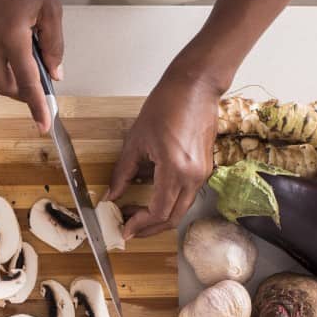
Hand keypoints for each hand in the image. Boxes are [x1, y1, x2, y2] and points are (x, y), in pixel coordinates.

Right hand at [0, 0, 61, 131]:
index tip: (43, 125)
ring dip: (11, 61)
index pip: (26, 82)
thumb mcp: (51, 7)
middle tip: (38, 89)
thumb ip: (54, 45)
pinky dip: (0, 43)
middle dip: (20, 92)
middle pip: (3, 83)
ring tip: (26, 35)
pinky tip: (9, 20)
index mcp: (11, 35)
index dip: (36, 106)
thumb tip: (55, 73)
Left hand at [106, 69, 221, 238]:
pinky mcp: (204, 169)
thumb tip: (113, 195)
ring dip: (160, 216)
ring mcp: (202, 174)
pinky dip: (169, 202)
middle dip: (149, 228)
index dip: (140, 225)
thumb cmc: (167, 104)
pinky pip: (187, 195)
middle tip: (129, 227)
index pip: (158, 211)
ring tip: (137, 213)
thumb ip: (123, 172)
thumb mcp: (136, 140)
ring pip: (181, 209)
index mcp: (175, 169)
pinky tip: (151, 196)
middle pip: (173, 218)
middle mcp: (193, 176)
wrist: (196, 87)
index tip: (124, 229)